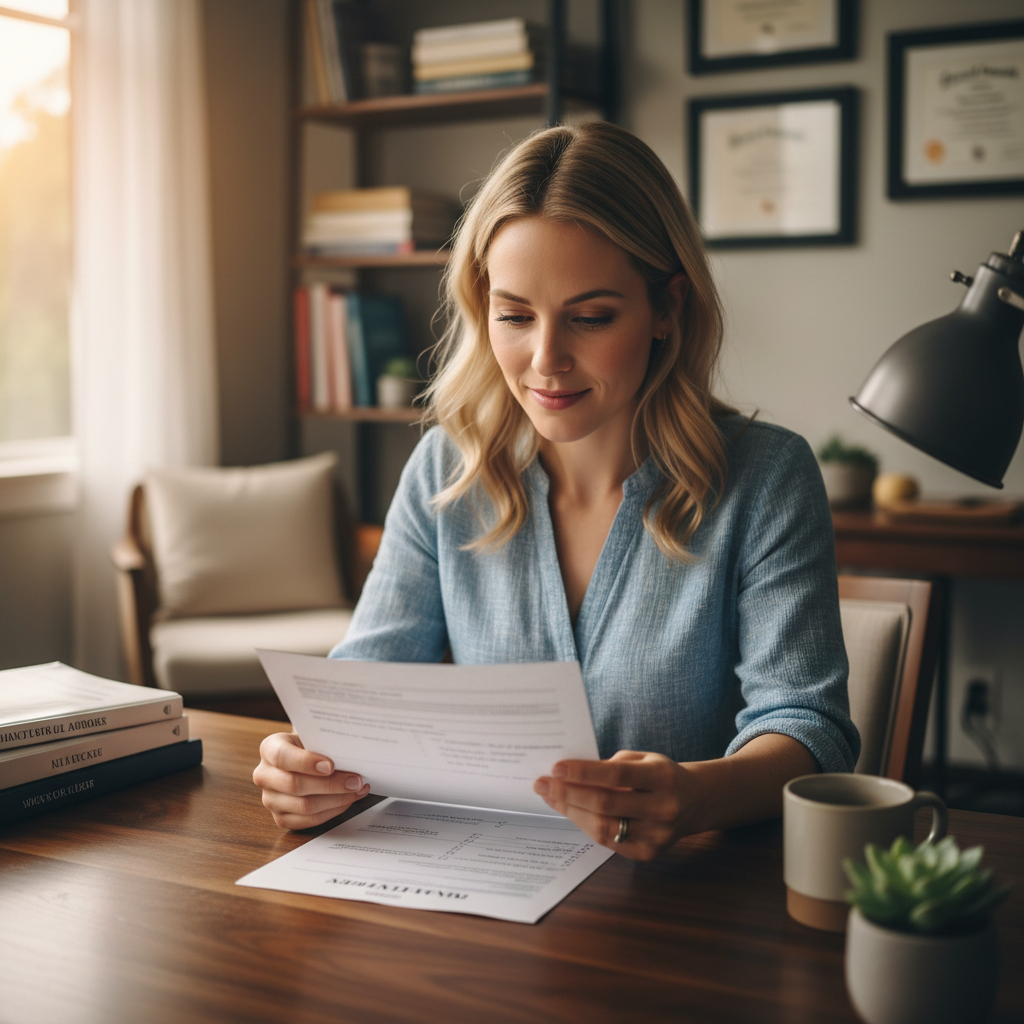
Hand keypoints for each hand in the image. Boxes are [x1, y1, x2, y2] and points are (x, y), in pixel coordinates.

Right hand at [253, 731, 369, 829]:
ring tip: (357, 790)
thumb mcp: (314, 737)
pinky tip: (348, 800)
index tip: (331, 765)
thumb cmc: (311, 745)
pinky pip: (308, 820)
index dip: (306, 762)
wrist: (304, 758)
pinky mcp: (281, 818)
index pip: (282, 757)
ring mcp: (270, 799)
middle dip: (330, 784)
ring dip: (336, 800)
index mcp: (269, 749)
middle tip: (355, 781)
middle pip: (295, 785)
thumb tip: (351, 754)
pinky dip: (333, 811)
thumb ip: (325, 743)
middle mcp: (264, 775)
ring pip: (304, 806)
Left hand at [533, 750, 694, 860]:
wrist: (695, 801)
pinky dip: (585, 825)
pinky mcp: (649, 853)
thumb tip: (569, 774)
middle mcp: (664, 808)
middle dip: (568, 793)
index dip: (584, 772)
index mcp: (663, 777)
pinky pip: (608, 841)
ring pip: (603, 827)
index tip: (556, 767)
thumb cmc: (660, 775)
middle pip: (606, 804)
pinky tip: (570, 812)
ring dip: (571, 812)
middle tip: (542, 784)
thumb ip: (611, 765)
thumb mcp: (643, 759)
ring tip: (550, 797)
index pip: (617, 775)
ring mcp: (658, 835)